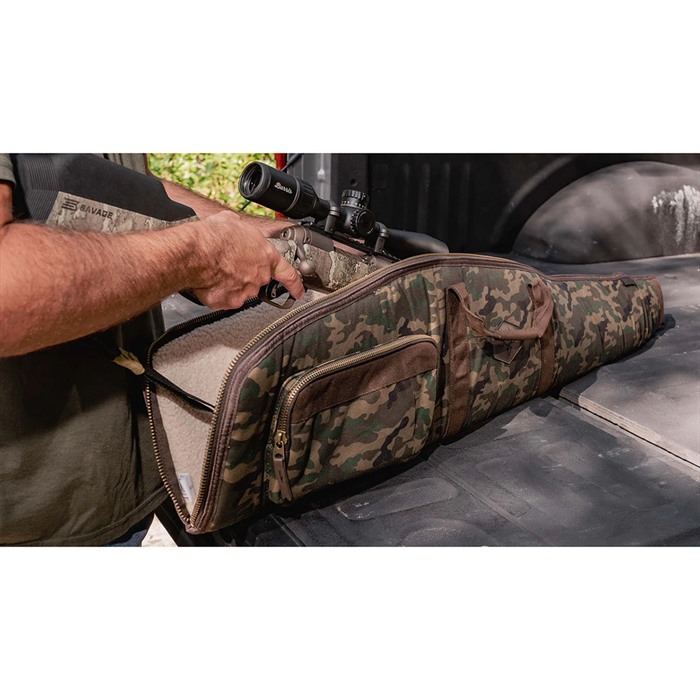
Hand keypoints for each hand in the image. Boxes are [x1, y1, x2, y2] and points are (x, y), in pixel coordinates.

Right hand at [189, 210, 304, 308]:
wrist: (195, 252)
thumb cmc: (214, 237)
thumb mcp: (233, 222)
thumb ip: (242, 231)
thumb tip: (236, 229)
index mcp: (266, 256)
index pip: (288, 274)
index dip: (295, 284)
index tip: (299, 290)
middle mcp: (259, 276)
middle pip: (257, 280)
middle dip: (245, 274)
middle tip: (229, 264)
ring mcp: (245, 291)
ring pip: (240, 289)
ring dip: (230, 282)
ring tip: (216, 269)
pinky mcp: (229, 301)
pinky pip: (225, 298)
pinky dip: (218, 292)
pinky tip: (209, 280)